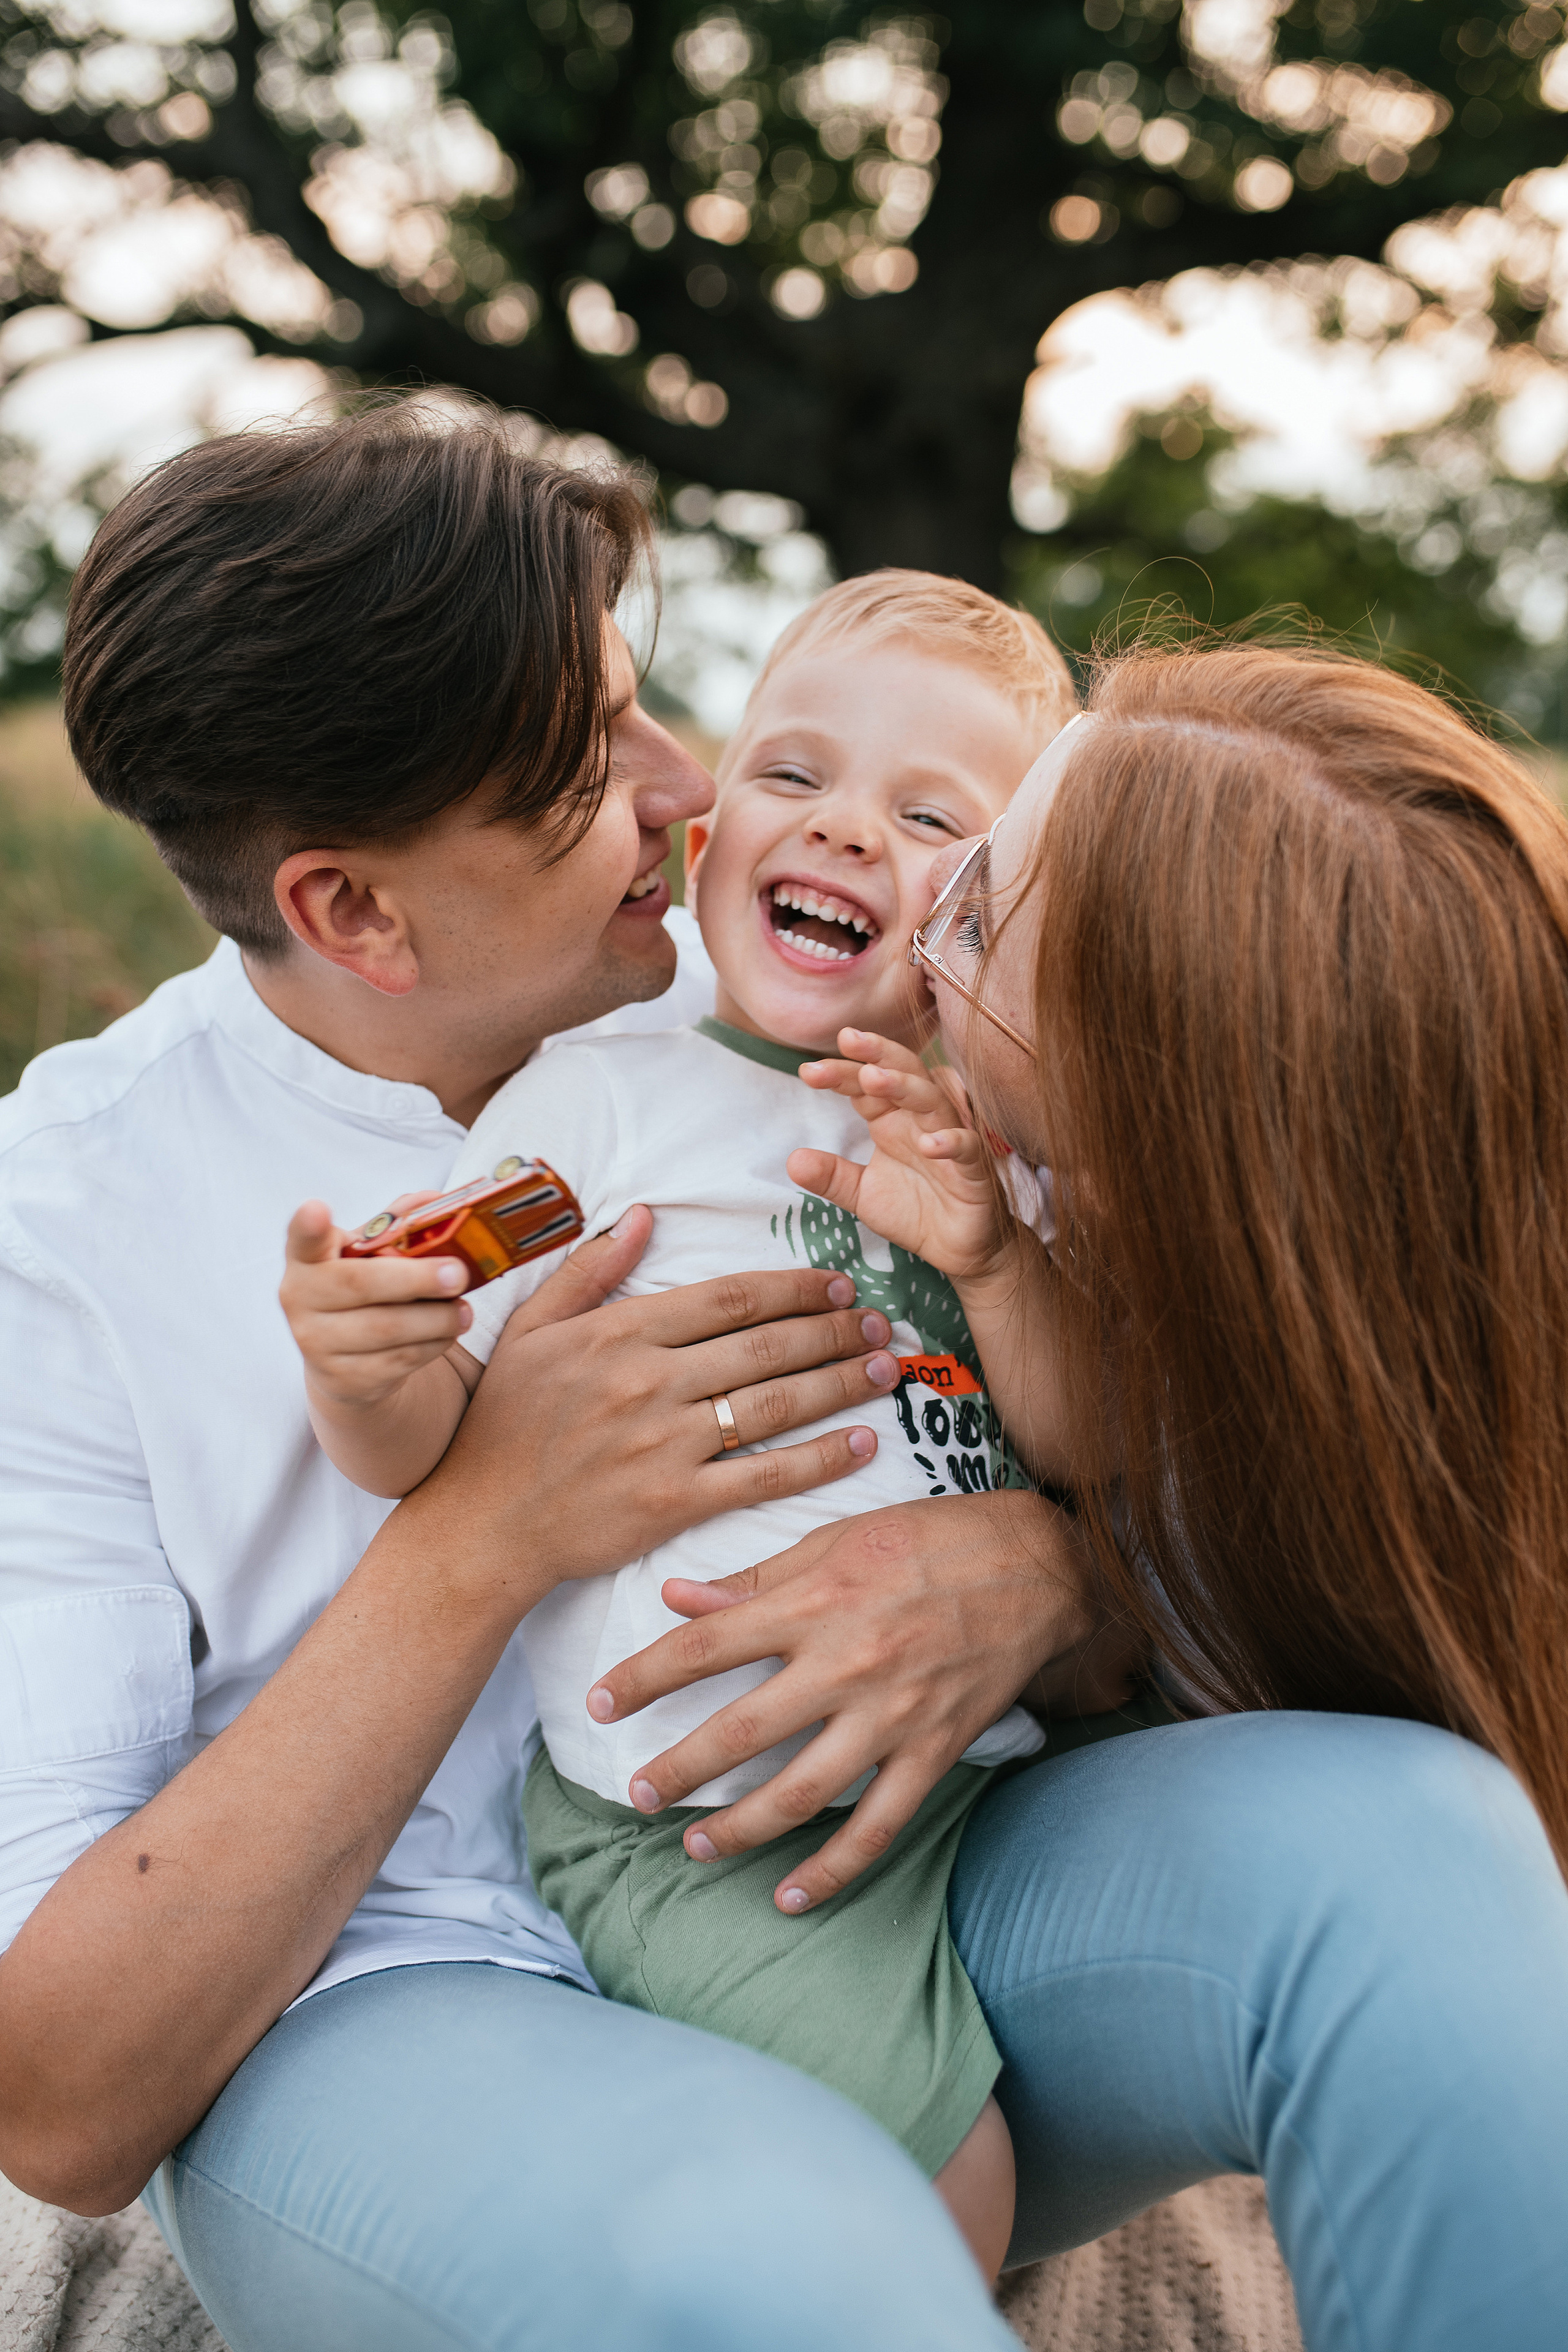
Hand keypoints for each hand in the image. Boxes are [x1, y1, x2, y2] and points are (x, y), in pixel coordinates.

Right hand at [281, 1195, 472, 1409]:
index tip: (317, 1210)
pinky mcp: (344, 1378)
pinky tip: (448, 1332)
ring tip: (464, 1310)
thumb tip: (436, 1201)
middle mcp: (300, 1299)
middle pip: (361, 1285)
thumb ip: (397, 1224)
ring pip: (388, 1329)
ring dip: (437, 1319)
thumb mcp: (368, 1255)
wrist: (340, 1365)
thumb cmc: (360, 1294)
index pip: (302, 1238)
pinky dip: (434, 1344)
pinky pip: (400, 1359)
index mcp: (306, 1259)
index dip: (308, 1225)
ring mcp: (317, 1343)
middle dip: (416, 1279)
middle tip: (458, 1274)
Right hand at [424, 1230, 904, 1586]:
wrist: (482, 1524)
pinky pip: (764, 1477)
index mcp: (618, 1333)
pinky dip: (820, 1460)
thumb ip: (588, 1271)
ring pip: (775, 1404)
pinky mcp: (675, 1503)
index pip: (729, 1298)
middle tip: (879, 1320)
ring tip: (886, 1367)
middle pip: (766, 1345)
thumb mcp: (531, 1332)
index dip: (794, 1287)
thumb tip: (640, 1214)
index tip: (837, 1282)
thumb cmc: (504, 1424)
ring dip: (841, 1383)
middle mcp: (648, 1382)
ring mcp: (664, 1444)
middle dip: (834, 1329)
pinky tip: (862, 1444)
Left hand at [583, 1491, 1142, 1911]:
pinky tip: (790, 1897)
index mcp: (815, 1603)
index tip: (597, 1704)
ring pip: (801, 1792)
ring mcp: (892, 1715)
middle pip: (741, 1730)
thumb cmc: (932, 1539)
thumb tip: (677, 1599)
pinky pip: (878, 1826)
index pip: (705, 1646)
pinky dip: (833, 1870)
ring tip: (694, 1847)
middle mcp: (847, 1664)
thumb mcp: (837, 1538)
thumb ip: (755, 1577)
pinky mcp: (933, 1751)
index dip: (642, 1677)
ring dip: (739, 1829)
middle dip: (678, 1769)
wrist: (1039, 1565)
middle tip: (634, 1794)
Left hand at [791, 1030, 1007, 1283]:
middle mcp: (920, 1121)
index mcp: (892, 1120)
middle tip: (848, 1040)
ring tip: (874, 1078)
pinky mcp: (974, 1170)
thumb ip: (831, 1176)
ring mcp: (950, 1140)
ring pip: (933, 1101)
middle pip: (902, 1073)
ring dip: (905, 1086)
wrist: (956, 1249)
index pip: (865, 1085)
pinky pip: (967, 1148)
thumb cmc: (914, 1211)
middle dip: (876, 1054)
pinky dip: (951, 1142)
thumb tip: (792, 1160)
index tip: (808, 1072)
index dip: (841, 1073)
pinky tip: (930, 1144)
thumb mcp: (862, 1195)